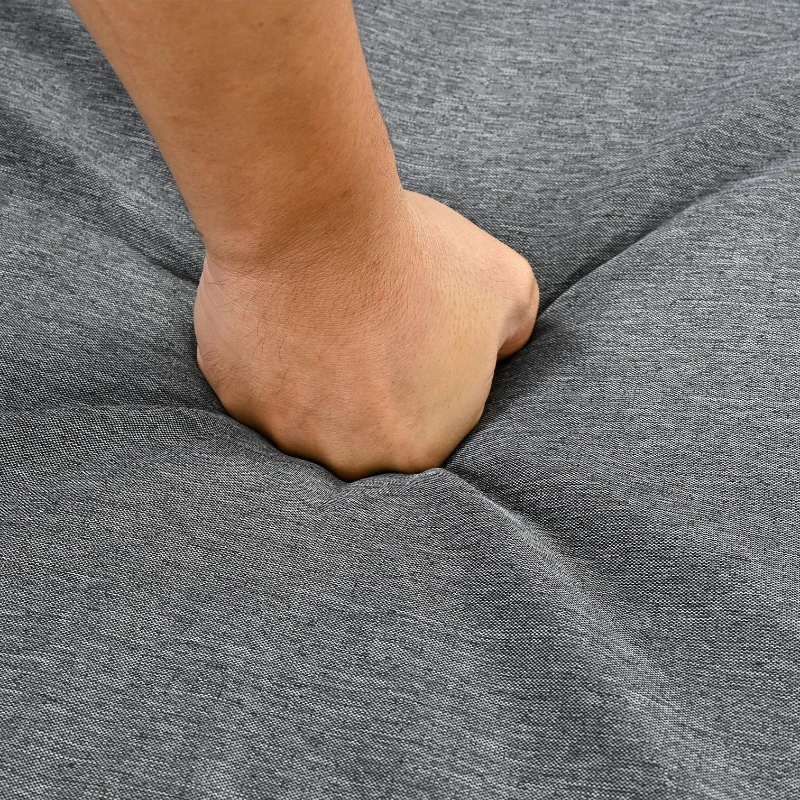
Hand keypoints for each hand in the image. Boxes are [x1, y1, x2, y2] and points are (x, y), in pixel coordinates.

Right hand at [193, 188, 538, 480]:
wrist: (317, 222)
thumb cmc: (417, 258)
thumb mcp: (506, 289)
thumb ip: (513, 336)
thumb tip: (499, 350)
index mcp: (419, 451)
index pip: (419, 434)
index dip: (415, 387)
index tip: (404, 346)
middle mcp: (351, 461)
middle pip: (360, 434)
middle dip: (364, 392)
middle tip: (362, 335)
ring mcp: (288, 436)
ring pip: (305, 416)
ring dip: (316, 380)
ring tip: (322, 322)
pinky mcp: (236, 402)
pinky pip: (258, 389)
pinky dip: (269, 360)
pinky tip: (283, 318)